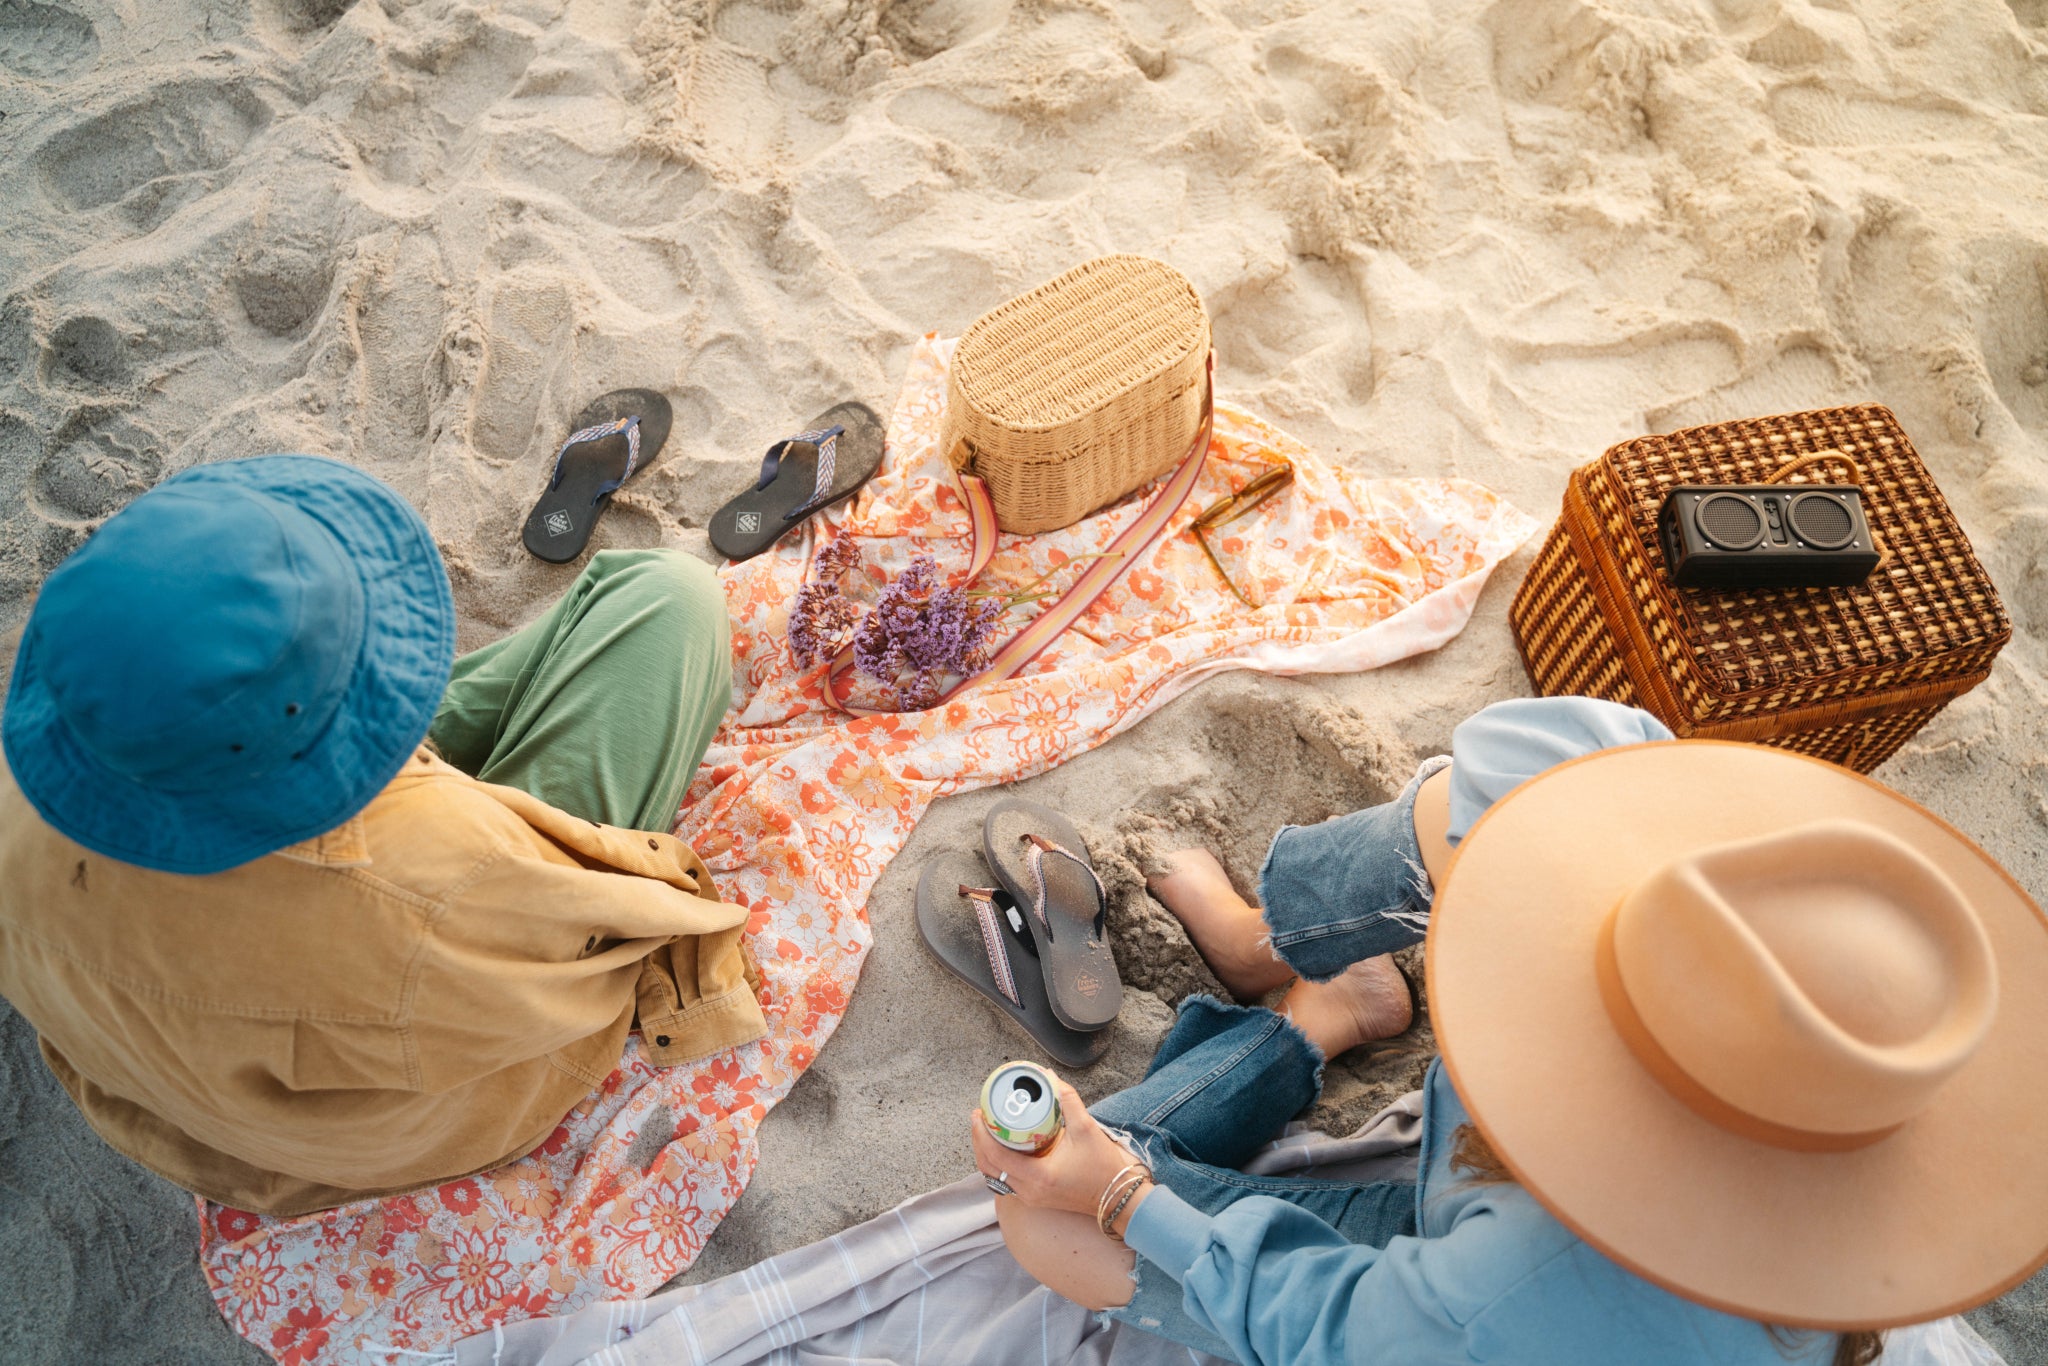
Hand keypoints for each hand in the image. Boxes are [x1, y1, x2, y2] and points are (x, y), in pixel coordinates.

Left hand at [969, 1073, 1139, 1216]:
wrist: (1117, 1198)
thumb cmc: (1103, 1167)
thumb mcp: (1086, 1128)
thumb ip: (1067, 1099)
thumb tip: (1048, 1076)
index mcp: (1039, 1176)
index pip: (996, 1157)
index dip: (981, 1135)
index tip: (978, 1114)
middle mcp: (1029, 1191)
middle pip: (989, 1168)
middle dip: (979, 1142)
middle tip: (979, 1118)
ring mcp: (1031, 1198)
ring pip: (995, 1176)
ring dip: (987, 1154)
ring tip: (988, 1130)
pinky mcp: (1035, 1199)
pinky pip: (1007, 1181)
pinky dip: (999, 1165)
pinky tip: (1003, 1147)